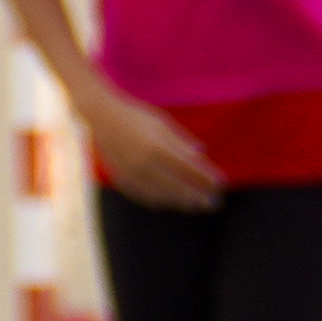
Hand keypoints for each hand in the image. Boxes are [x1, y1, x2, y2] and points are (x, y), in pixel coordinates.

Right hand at [74, 84, 228, 209]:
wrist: (100, 115)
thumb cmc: (135, 115)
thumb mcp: (161, 123)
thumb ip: (181, 140)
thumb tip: (202, 153)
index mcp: (157, 146)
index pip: (188, 168)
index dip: (206, 177)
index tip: (221, 184)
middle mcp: (144, 163)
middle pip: (177, 186)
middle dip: (198, 196)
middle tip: (213, 203)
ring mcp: (131, 173)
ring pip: (161, 195)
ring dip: (181, 202)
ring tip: (195, 205)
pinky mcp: (121, 177)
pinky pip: (143, 195)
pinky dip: (158, 201)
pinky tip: (169, 202)